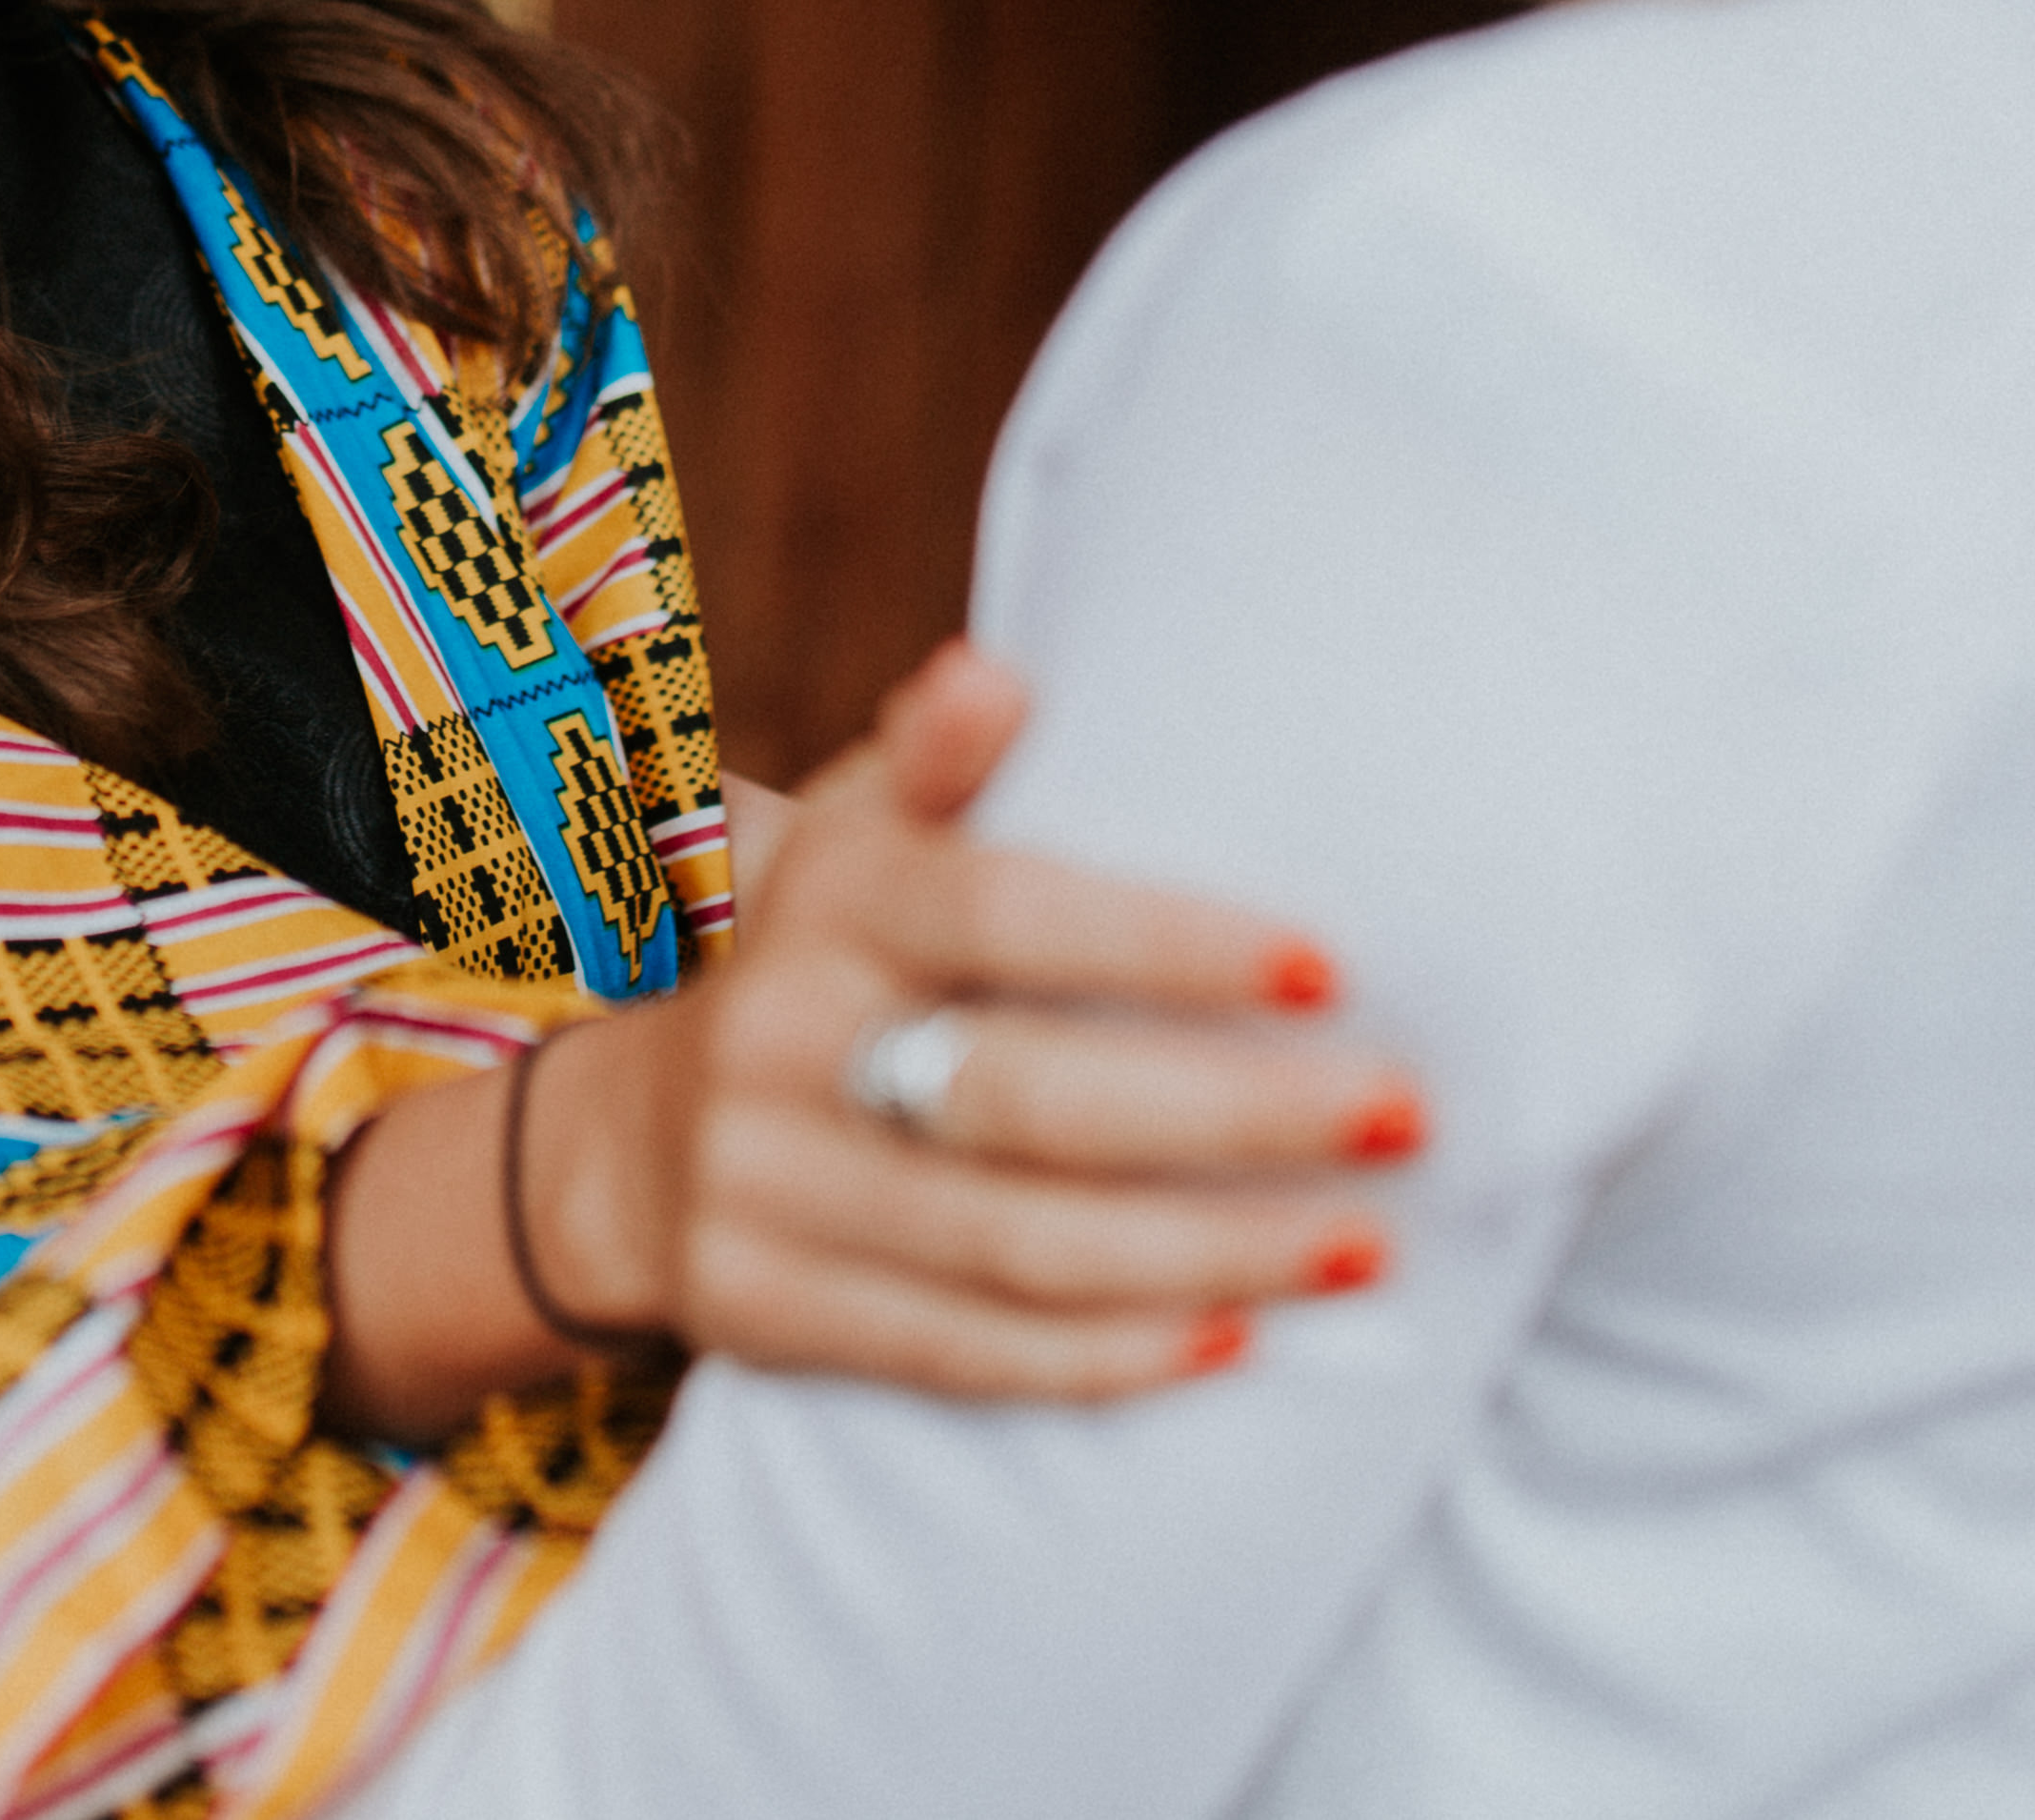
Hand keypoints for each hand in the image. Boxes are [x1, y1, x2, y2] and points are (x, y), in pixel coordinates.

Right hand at [530, 640, 1416, 1398]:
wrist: (631, 1137)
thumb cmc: (822, 958)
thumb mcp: (853, 838)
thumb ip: (936, 764)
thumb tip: (999, 677)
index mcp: (825, 903)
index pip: (1005, 915)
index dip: (1165, 947)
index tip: (1330, 968)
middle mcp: (781, 1043)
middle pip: (1027, 1099)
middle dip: (1232, 1115)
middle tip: (1402, 1114)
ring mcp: (763, 1188)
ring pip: (1015, 1244)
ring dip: (1211, 1254)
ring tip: (1366, 1242)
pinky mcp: (764, 1312)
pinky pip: (960, 1352)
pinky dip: (1107, 1357)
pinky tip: (1237, 1341)